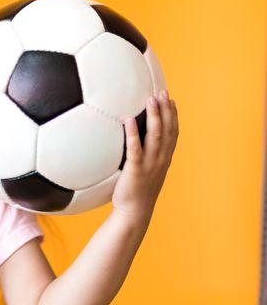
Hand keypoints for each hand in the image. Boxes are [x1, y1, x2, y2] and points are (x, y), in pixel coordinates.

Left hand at [111, 90, 178, 219]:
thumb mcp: (146, 171)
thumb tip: (135, 140)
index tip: (172, 100)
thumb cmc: (136, 192)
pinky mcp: (135, 169)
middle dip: (166, 110)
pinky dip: (134, 133)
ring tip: (151, 99)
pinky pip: (135, 149)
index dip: (174, 116)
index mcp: (164, 159)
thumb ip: (144, 155)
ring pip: (155, 136)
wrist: (134, 213)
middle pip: (167, 131)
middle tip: (163, 92)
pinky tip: (130, 120)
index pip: (173, 134)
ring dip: (155, 116)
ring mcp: (149, 164)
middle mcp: (160, 160)